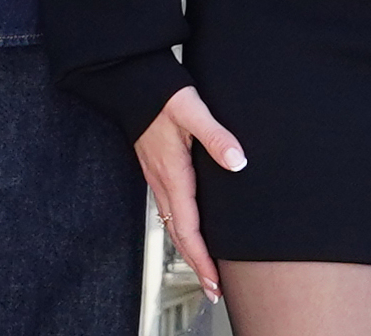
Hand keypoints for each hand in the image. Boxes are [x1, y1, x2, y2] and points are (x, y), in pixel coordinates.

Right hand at [135, 85, 247, 302]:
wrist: (131, 81)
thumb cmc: (162, 94)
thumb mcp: (193, 110)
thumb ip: (216, 136)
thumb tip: (239, 162)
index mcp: (173, 173)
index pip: (188, 228)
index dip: (202, 258)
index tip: (214, 281)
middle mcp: (162, 180)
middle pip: (179, 233)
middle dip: (196, 263)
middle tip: (213, 288)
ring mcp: (156, 175)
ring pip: (172, 222)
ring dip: (188, 247)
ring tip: (204, 266)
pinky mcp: (155, 167)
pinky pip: (167, 206)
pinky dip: (180, 226)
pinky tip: (188, 226)